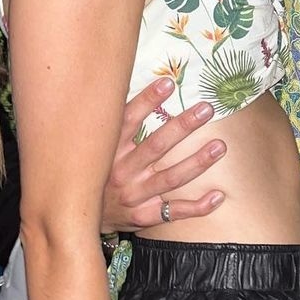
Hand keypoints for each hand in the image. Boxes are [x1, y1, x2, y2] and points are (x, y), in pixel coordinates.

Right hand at [101, 78, 226, 232]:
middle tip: (206, 109)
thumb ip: (116, 122)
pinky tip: (218, 195)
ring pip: (170, 178)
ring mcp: (133, 195)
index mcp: (110, 150)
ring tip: (219, 146)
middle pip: (156, 146)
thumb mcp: (99, 147)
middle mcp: (122, 171)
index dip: (147, 100)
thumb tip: (136, 85)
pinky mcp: (143, 216)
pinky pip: (174, 212)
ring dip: (197, 163)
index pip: (128, 120)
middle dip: (183, 126)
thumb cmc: (98, 171)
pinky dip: (197, 206)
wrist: (79, 215)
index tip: (169, 83)